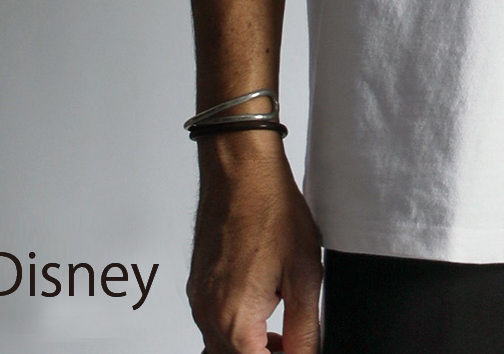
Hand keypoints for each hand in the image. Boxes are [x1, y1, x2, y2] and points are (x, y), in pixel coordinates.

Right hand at [189, 135, 323, 353]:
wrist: (240, 168)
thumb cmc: (270, 207)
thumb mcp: (304, 273)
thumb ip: (305, 329)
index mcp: (235, 321)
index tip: (298, 348)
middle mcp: (208, 316)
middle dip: (267, 353)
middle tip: (294, 341)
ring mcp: (199, 301)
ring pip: (223, 346)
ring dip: (252, 344)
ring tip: (283, 325)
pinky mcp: (198, 286)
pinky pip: (214, 322)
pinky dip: (238, 325)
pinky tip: (264, 302)